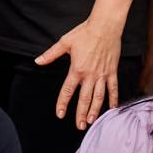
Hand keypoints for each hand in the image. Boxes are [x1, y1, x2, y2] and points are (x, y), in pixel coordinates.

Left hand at [37, 12, 124, 127]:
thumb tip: (38, 61)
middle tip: (79, 125)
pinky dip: (113, 99)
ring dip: (94, 110)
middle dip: (81, 114)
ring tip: (91, 121)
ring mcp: (102, 74)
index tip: (60, 114)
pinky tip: (112, 108)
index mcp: (76, 69)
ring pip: (98, 97)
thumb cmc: (85, 32)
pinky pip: (113, 88)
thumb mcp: (65, 42)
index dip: (62, 103)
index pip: (67, 90)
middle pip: (84, 99)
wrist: (105, 26)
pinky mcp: (112, 71)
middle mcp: (89, 75)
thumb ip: (51, 54)